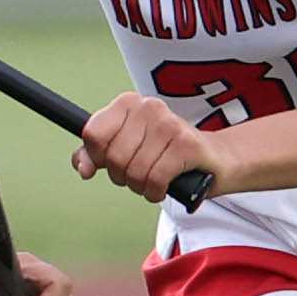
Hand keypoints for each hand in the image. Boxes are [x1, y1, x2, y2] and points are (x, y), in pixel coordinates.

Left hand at [77, 91, 216, 202]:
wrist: (213, 158)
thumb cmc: (166, 153)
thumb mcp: (127, 149)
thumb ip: (96, 155)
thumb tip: (83, 168)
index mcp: (128, 103)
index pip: (93, 134)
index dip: (98, 157)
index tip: (112, 162)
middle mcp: (148, 107)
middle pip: (113, 157)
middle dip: (123, 176)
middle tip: (140, 174)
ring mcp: (169, 124)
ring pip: (134, 171)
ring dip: (141, 186)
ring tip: (155, 179)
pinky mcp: (186, 144)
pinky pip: (155, 179)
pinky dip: (156, 192)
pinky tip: (164, 186)